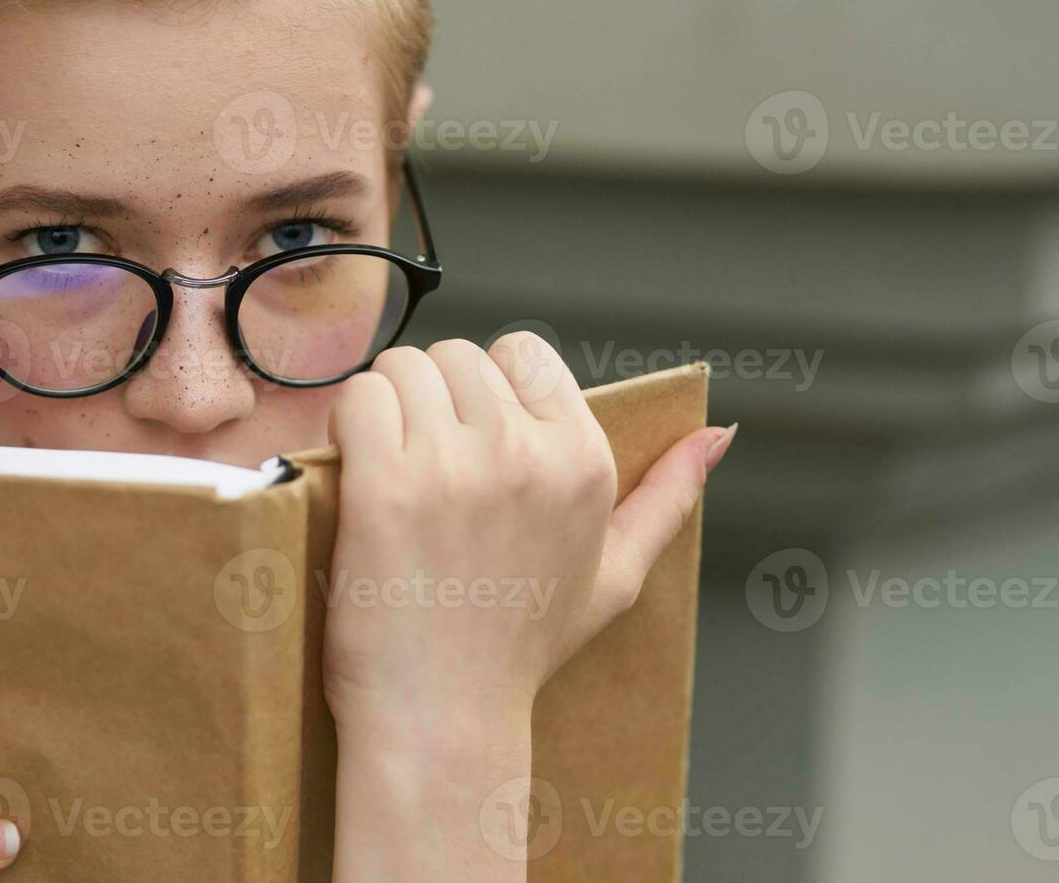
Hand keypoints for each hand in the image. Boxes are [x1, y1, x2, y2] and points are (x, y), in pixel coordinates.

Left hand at [324, 333, 734, 880]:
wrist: (442, 715)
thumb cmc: (522, 648)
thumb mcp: (616, 574)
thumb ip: (668, 497)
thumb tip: (718, 435)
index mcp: (585, 463)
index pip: (525, 352)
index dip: (489, 385)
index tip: (471, 435)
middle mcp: (526, 455)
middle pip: (459, 356)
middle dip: (435, 396)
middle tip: (424, 457)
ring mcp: (454, 468)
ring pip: (405, 366)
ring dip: (388, 405)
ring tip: (390, 464)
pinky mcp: (386, 485)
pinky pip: (362, 397)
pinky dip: (350, 421)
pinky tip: (359, 466)